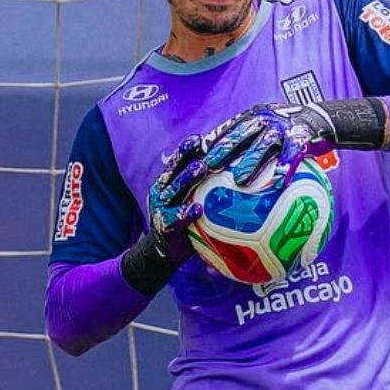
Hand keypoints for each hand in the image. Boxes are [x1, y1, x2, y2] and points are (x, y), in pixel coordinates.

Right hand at [146, 135, 208, 261]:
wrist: (164, 251)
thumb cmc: (185, 222)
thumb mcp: (190, 199)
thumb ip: (203, 186)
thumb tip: (229, 167)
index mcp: (168, 182)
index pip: (177, 161)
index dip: (187, 148)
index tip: (201, 138)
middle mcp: (161, 191)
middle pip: (174, 170)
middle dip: (188, 157)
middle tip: (205, 147)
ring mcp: (160, 208)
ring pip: (174, 189)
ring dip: (188, 177)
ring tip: (202, 167)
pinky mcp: (163, 225)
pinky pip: (174, 217)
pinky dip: (186, 212)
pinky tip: (198, 209)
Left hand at [205, 103, 336, 186]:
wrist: (319, 119)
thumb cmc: (286, 131)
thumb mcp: (265, 129)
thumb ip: (247, 141)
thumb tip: (221, 164)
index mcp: (253, 116)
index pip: (228, 128)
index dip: (212, 140)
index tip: (197, 155)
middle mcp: (266, 119)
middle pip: (241, 133)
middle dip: (224, 149)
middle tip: (209, 165)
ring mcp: (282, 127)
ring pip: (263, 144)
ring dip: (250, 161)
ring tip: (239, 180)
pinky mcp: (300, 136)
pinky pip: (291, 153)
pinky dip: (284, 166)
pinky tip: (278, 181)